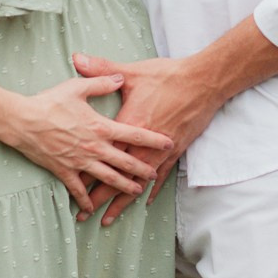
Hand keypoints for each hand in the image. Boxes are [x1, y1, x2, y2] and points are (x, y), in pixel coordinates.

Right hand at [5, 74, 175, 212]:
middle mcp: (94, 147)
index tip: (168, 142)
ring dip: (123, 186)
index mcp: (100, 127)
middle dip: (143, 169)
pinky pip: (78, 189)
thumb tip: (119, 77)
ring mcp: (80, 162)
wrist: (22, 121)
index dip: (153, 139)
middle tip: (156, 174)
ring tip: (136, 191)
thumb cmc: (49, 102)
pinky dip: (85, 199)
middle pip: (125, 161)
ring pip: (108, 178)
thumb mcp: (76, 88)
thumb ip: (101, 81)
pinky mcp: (64, 171)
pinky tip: (91, 207)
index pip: (134, 134)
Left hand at [71, 52, 219, 226]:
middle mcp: (142, 146)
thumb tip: (76, 59)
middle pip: (116, 177)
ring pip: (136, 184)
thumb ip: (102, 70)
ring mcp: (160, 152)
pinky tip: (143, 202)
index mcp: (128, 127)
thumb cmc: (168, 76)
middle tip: (84, 217)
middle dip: (99, 198)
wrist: (204, 82)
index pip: (102, 157)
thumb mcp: (133, 72)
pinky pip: (161, 177)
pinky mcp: (175, 151)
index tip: (73, 191)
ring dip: (121, 202)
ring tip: (108, 219)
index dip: (87, 175)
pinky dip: (151, 191)